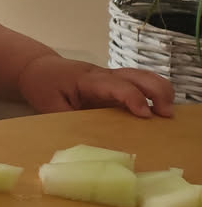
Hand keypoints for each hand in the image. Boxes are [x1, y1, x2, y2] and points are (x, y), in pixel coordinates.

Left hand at [16, 53, 175, 119]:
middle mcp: (104, 75)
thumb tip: (86, 139)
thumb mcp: (49, 105)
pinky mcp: (114, 83)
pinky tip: (160, 108)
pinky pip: (139, 82)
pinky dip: (154, 92)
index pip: (116, 85)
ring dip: (160, 90)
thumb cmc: (43, 85)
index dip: (132, 98)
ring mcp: (111, 77)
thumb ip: (69, 119)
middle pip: (137, 75)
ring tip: (169, 113)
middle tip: (166, 115)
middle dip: (156, 92)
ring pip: (142, 75)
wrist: (37, 68)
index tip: (145, 114)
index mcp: (88, 80)